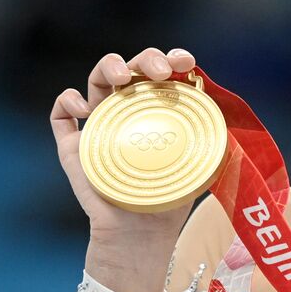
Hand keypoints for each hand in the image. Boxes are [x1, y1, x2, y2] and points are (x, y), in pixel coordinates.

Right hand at [51, 47, 199, 291]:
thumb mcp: (200, 162)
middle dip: (146, 59)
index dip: (173, 58)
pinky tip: (84, 109)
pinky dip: (67, 101)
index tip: (186, 61)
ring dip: (107, 67)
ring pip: (96, 80)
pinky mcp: (73, 144)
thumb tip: (230, 117)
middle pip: (132, 67)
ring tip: (122, 77)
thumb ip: (212, 138)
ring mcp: (100, 123)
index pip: (164, 71)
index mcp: (159, 106)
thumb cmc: (171, 193)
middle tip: (161, 72)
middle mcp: (129, 108)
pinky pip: (60, 115)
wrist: (141, 232)